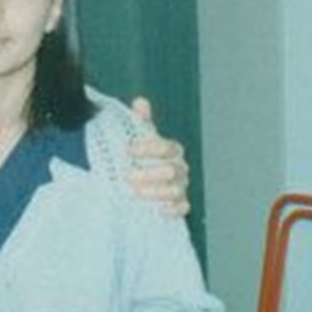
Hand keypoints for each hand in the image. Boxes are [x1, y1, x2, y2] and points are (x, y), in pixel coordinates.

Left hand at [127, 96, 189, 217]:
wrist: (142, 183)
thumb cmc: (143, 159)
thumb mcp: (139, 140)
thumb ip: (141, 122)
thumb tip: (141, 102)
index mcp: (172, 151)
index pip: (166, 147)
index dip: (149, 148)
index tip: (129, 150)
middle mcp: (180, 168)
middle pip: (171, 170)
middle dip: (149, 174)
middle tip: (128, 176)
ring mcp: (181, 187)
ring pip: (175, 190)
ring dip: (155, 192)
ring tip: (134, 193)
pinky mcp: (180, 205)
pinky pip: (182, 208)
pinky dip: (172, 209)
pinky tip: (158, 209)